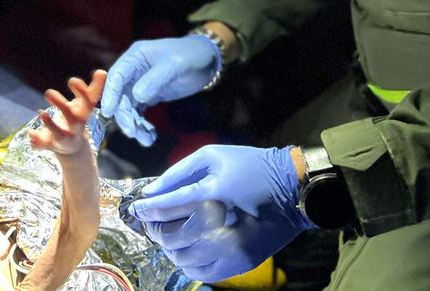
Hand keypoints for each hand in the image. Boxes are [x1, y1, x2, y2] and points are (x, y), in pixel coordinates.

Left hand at [30, 70, 106, 156]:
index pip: (86, 103)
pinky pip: (43, 144)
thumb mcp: (85, 105)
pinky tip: (30, 133)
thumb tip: (103, 71)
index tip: (72, 81)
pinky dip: (36, 140)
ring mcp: (63, 137)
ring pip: (58, 133)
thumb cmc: (78, 118)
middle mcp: (75, 126)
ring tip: (41, 112)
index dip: (81, 92)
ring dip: (50, 124)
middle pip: (71, 116)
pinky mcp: (50, 144)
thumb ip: (94, 88)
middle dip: (61, 105)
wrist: (73, 148)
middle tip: (48, 92)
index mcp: (83, 114)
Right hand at [98, 36, 221, 145]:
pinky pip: (140, 112)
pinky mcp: (149, 94)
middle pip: (121, 95)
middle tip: (132, 132)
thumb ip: (155, 80)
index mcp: (136, 56)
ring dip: (134, 123)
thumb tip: (138, 96)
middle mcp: (134, 70)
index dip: (111, 93)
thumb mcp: (175, 64)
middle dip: (124, 115)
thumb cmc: (191, 55)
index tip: (109, 112)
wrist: (208, 60)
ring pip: (129, 107)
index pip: (117, 75)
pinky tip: (150, 136)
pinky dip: (143, 125)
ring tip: (146, 139)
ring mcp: (140, 83)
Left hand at [131, 146, 311, 280]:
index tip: (136, 208)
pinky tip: (188, 248)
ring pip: (182, 258)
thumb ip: (179, 173)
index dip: (146, 208)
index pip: (167, 206)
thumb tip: (152, 190)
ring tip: (170, 235)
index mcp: (212, 194)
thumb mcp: (213, 156)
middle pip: (171, 236)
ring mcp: (230, 249)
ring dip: (170, 247)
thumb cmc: (250, 167)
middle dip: (155, 229)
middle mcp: (220, 225)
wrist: (293, 190)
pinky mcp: (239, 263)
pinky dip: (187, 263)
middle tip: (152, 222)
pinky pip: (200, 272)